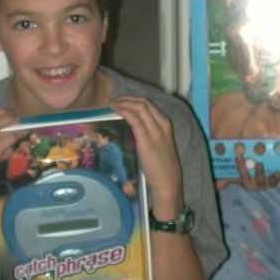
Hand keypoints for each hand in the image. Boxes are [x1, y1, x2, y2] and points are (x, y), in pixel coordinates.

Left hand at [110, 96, 182, 218]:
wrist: (167, 181)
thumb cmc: (161, 164)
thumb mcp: (158, 141)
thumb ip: (148, 130)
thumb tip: (130, 122)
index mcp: (165, 123)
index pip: (148, 103)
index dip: (132, 98)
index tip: (120, 100)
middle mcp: (162, 124)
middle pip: (144, 102)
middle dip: (126, 98)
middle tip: (114, 101)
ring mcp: (155, 132)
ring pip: (140, 107)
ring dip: (123, 103)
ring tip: (113, 105)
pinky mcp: (146, 142)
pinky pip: (135, 120)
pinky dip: (125, 112)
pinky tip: (117, 111)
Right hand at [215, 154, 279, 190]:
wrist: (251, 174)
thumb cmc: (239, 173)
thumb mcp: (229, 175)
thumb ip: (222, 180)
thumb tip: (213, 185)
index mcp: (246, 182)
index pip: (243, 175)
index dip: (241, 167)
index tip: (239, 155)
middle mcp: (258, 184)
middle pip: (259, 182)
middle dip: (259, 175)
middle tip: (259, 165)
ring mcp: (268, 181)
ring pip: (271, 182)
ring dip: (274, 178)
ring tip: (278, 172)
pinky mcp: (276, 178)